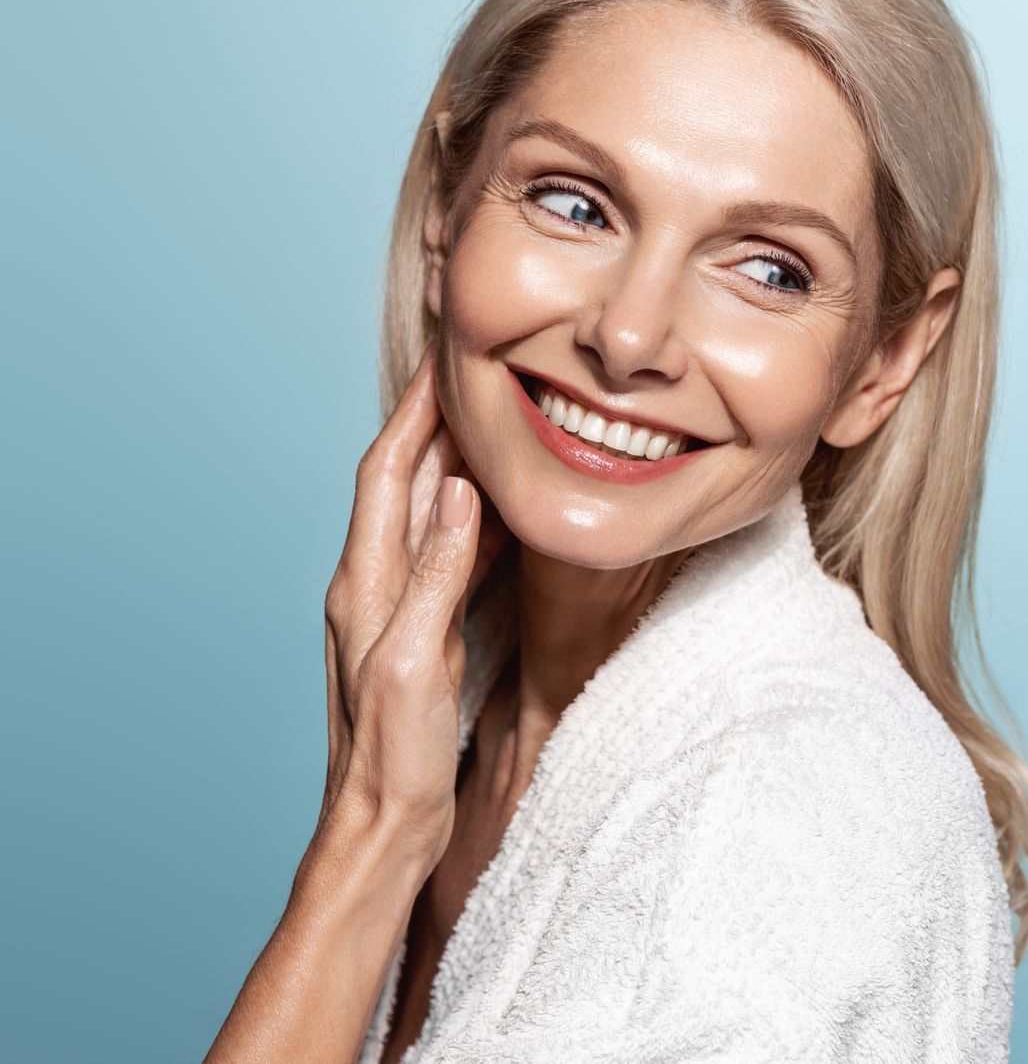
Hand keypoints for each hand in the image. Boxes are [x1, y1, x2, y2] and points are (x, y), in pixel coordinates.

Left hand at [318, 350, 507, 864]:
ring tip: (499, 419)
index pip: (386, 472)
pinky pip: (452, 554)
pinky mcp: (424, 632)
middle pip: (405, 480)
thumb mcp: (416, 660)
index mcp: (364, 583)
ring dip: (459, 462)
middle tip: (479, 369)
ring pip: (429, 513)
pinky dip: (478, 518)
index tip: (446, 358)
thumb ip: (440, 574)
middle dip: (437, 420)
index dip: (415, 411)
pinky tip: (507, 509)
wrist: (382, 826)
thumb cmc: (391, 756)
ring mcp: (397, 608)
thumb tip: (462, 493)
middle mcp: (373, 585)